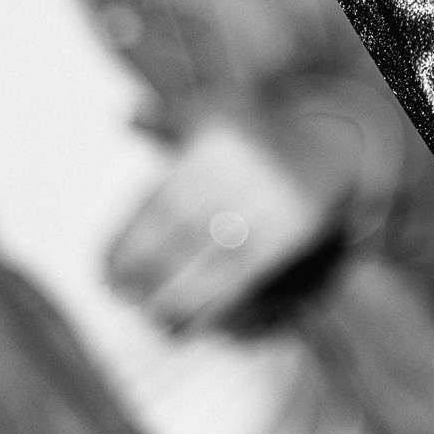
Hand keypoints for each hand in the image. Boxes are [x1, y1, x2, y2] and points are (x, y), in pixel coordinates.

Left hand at [105, 112, 347, 329]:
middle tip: (117, 295)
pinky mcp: (293, 230)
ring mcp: (274, 200)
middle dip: (146, 269)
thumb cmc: (250, 132)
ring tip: (146, 316)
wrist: (329, 146)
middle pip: (185, 231)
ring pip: (214, 259)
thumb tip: (126, 117)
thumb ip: (165, 119)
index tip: (103, 268)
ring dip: (174, 296)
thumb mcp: (212, 108)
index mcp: (217, 135)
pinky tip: (183, 325)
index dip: (130, 239)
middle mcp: (247, 166)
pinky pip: (246, 275)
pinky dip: (210, 306)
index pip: (164, 200)